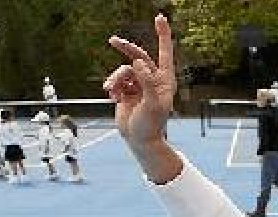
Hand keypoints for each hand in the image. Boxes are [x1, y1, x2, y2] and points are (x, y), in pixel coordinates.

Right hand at [105, 15, 175, 148]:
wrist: (138, 139)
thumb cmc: (151, 124)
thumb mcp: (152, 104)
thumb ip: (147, 82)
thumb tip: (138, 62)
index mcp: (165, 81)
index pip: (165, 53)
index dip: (163, 35)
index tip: (160, 17)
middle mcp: (153, 80)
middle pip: (138, 56)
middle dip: (125, 48)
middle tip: (112, 41)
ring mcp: (139, 85)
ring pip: (123, 70)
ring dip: (115, 79)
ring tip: (112, 91)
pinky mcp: (127, 91)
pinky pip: (117, 80)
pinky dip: (112, 86)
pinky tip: (112, 97)